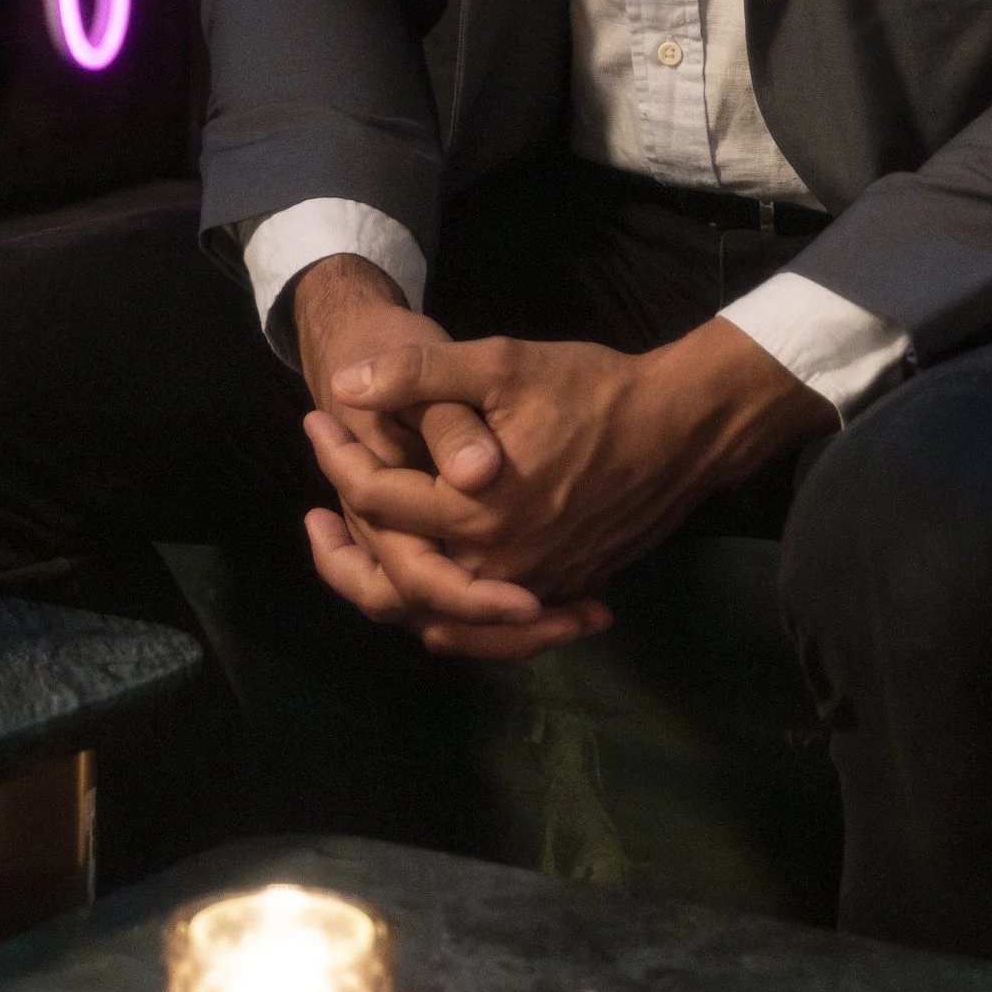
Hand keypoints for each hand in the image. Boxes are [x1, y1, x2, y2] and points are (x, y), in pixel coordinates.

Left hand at [307, 317, 836, 650]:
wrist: (683, 429)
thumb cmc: (594, 389)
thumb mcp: (504, 363)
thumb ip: (421, 374)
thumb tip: (346, 384)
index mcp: (479, 511)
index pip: (378, 501)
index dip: (337, 457)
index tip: (317, 419)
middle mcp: (501, 565)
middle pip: (394, 581)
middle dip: (342, 549)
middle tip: (308, 516)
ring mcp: (532, 585)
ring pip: (437, 619)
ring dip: (385, 590)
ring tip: (348, 556)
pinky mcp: (559, 589)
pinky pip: (485, 627)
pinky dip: (444, 614)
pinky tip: (421, 585)